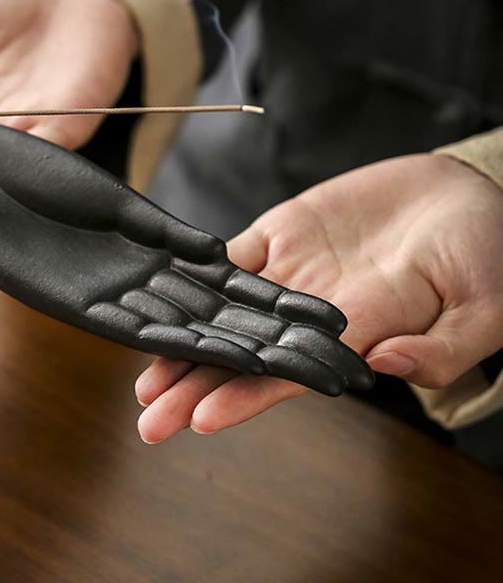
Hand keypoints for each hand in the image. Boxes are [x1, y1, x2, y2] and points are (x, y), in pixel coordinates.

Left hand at [134, 154, 502, 442]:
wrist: (466, 191)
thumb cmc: (486, 252)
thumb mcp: (487, 307)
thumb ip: (443, 347)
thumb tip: (387, 365)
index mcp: (360, 332)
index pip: (289, 375)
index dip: (245, 396)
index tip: (201, 419)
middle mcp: (314, 309)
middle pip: (243, 350)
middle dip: (195, 381)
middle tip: (149, 415)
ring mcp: (293, 269)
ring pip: (225, 308)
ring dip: (185, 332)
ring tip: (142, 366)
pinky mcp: (283, 230)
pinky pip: (233, 254)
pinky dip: (197, 269)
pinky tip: (162, 289)